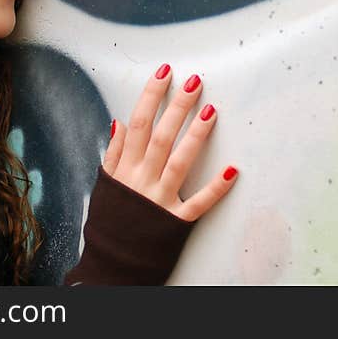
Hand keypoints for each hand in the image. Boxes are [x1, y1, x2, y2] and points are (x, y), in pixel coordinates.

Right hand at [103, 63, 237, 221]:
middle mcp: (142, 180)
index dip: (151, 95)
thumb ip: (114, 154)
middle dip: (177, 107)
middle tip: (194, 82)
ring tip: (211, 111)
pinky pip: (198, 203)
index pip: (138, 123)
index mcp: (125, 168)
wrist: (112, 265)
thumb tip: (120, 121)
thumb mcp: (105, 185)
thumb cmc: (111, 221)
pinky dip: (215, 188)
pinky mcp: (176, 221)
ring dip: (195, 136)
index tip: (165, 73)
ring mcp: (160, 200)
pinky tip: (232, 170)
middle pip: (161, 136)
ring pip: (179, 162)